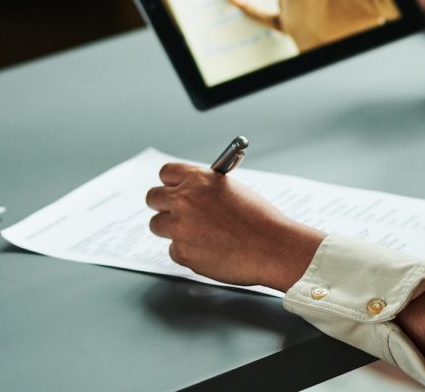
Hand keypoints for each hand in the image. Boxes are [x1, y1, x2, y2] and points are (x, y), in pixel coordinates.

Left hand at [145, 162, 323, 290]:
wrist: (272, 247)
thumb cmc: (259, 219)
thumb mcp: (231, 189)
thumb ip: (205, 189)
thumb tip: (190, 193)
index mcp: (199, 179)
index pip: (166, 172)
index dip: (170, 182)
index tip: (173, 188)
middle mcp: (185, 199)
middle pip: (153, 197)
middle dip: (162, 205)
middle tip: (174, 212)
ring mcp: (180, 226)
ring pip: (157, 225)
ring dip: (172, 229)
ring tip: (196, 234)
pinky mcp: (182, 252)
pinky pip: (174, 250)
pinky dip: (187, 251)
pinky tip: (209, 250)